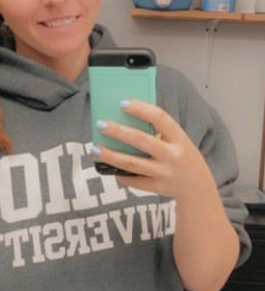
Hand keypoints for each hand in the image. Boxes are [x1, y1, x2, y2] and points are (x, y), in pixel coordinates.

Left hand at [92, 99, 214, 198]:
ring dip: (110, 156)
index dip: (141, 109)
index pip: (160, 118)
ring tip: (94, 149)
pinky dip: (119, 173)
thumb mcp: (177, 140)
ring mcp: (164, 173)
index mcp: (179, 138)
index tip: (122, 103)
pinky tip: (108, 166)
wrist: (197, 185)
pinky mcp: (156, 187)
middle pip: (141, 141)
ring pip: (132, 164)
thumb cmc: (180, 154)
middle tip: (100, 124)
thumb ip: (157, 131)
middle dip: (118, 132)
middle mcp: (173, 155)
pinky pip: (133, 180)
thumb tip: (123, 121)